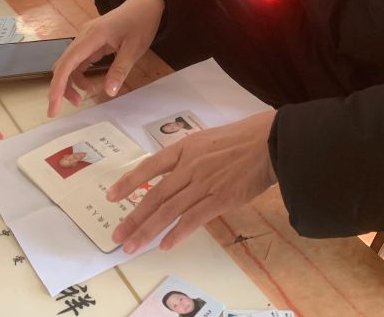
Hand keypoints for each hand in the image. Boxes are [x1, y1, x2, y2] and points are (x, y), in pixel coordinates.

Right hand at [46, 0, 164, 116]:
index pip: (67, 63)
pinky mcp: (89, 42)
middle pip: (62, 65)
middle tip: (68, 107)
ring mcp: (85, 39)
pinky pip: (77, 61)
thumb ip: (120, 69)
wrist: (144, 4)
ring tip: (84, 97)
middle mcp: (83, 36)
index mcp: (92, 36)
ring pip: (68, 64)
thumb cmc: (141, 22)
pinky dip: (79, 75)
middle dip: (61, 87)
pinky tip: (89, 85)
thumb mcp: (135, 48)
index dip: (58, 85)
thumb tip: (109, 92)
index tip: (52, 105)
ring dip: (71, 83)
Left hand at [107, 111, 277, 252]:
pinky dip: (178, 233)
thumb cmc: (246, 137)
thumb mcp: (211, 139)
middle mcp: (190, 166)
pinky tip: (165, 245)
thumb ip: (193, 156)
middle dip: (133, 218)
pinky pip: (193, 219)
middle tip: (117, 235)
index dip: (129, 182)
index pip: (150, 166)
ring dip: (148, 231)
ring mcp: (204, 183)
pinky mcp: (221, 199)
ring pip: (169, 210)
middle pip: (155, 195)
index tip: (112, 196)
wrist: (271, 141)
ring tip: (132, 246)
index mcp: (186, 147)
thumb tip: (179, 175)